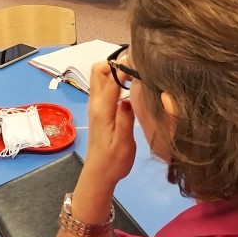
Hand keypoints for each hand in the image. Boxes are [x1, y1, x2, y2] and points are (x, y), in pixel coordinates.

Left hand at [81, 61, 136, 188]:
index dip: (124, 66)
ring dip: (115, 70)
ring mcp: (96, 105)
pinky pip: (104, 86)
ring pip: (100, 77)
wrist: (99, 174)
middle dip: (116, 63)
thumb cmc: (114, 161)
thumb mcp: (124, 143)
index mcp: (103, 109)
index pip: (111, 78)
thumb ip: (125, 119)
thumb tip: (127, 98)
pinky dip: (115, 80)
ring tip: (136, 74)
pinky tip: (131, 87)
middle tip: (136, 68)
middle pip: (99, 70)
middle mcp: (96, 103)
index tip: (141, 62)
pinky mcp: (99, 110)